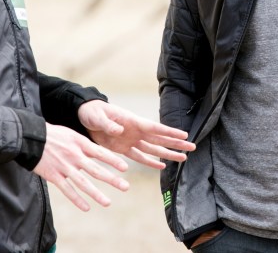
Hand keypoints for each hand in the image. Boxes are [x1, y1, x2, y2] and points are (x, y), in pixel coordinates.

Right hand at [31, 123, 129, 211]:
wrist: (30, 138)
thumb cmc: (52, 134)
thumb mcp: (71, 134)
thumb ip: (84, 144)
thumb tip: (98, 152)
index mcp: (79, 143)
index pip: (100, 153)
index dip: (113, 160)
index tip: (125, 168)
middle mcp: (74, 156)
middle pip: (96, 170)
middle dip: (112, 179)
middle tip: (125, 187)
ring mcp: (64, 167)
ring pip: (83, 183)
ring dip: (96, 194)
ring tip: (108, 202)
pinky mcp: (54, 176)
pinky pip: (67, 190)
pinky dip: (77, 200)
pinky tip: (86, 207)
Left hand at [78, 100, 195, 169]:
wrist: (85, 117)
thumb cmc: (93, 112)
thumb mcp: (98, 116)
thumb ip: (108, 124)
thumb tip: (119, 130)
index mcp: (132, 121)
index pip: (154, 128)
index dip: (169, 132)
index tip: (184, 135)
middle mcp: (135, 131)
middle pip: (159, 139)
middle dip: (175, 144)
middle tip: (192, 148)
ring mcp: (131, 140)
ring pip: (153, 149)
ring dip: (167, 154)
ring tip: (183, 158)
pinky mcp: (123, 149)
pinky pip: (139, 157)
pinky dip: (150, 162)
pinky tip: (162, 166)